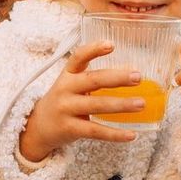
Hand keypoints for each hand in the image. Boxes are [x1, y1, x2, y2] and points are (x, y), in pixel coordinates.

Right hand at [19, 41, 141, 162]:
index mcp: (67, 74)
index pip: (79, 57)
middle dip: (117, 78)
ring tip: (141, 104)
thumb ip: (93, 78)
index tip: (111, 45)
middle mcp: (65, 89)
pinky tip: (132, 134)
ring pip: (98, 106)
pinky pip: (96, 131)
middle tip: (138, 77)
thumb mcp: (70, 84)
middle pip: (93, 80)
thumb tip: (130, 74)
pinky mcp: (70, 129)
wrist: (39, 126)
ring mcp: (66, 109)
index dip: (94, 50)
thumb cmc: (64, 101)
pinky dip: (115, 134)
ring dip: (122, 105)